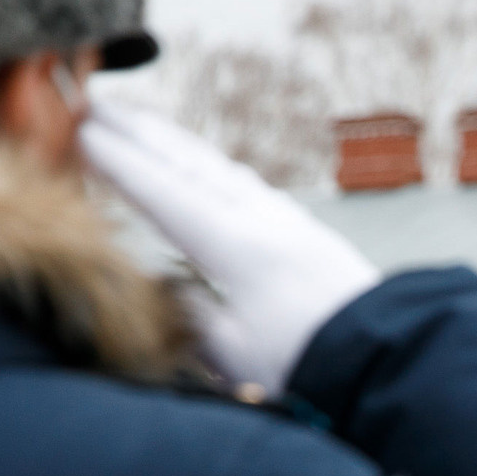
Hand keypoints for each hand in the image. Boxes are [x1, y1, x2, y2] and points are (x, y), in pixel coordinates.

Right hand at [78, 98, 378, 390]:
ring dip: (179, 147)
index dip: (120, 166)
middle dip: (142, 136)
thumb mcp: (235, 355)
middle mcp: (265, 223)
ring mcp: (292, 226)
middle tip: (96, 108)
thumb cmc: (312, 367)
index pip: (165, 194)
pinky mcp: (312, 239)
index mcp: (238, 247)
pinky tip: (214, 174)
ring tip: (144, 129)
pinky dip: (217, 171)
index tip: (81, 135)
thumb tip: (161, 284)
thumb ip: (189, 315)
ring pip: (223, 171)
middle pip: (192, 166)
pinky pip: (251, 188)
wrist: (395, 361)